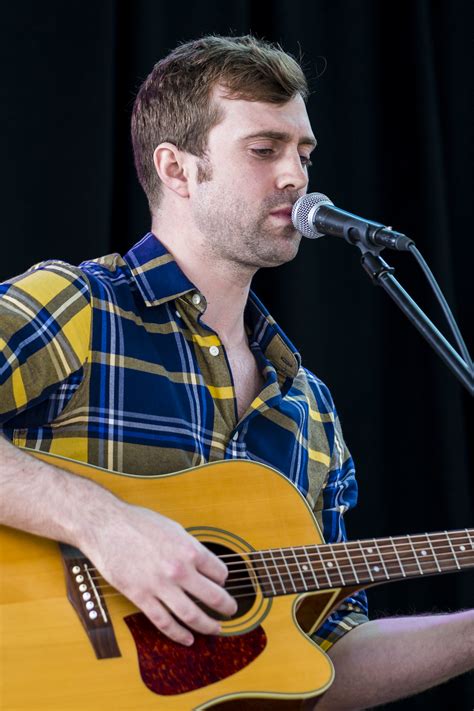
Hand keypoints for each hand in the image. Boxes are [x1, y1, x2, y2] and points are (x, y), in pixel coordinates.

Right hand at [82, 501, 237, 644]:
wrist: (107, 526)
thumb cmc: (138, 522)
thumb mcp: (173, 528)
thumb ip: (190, 547)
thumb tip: (205, 563)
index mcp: (189, 549)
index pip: (219, 572)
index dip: (223, 579)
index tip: (222, 583)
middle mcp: (178, 569)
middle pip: (213, 597)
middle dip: (226, 607)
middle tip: (232, 611)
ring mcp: (160, 586)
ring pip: (191, 615)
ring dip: (207, 626)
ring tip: (216, 629)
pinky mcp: (140, 597)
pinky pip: (163, 622)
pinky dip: (178, 634)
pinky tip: (187, 638)